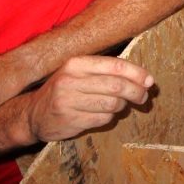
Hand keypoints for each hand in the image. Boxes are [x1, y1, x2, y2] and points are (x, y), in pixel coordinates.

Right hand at [25, 56, 153, 142]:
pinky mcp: (70, 120)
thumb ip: (108, 72)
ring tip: (121, 105)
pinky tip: (105, 114)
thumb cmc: (65, 89)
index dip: (137, 74)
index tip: (150, 81)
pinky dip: (110, 117)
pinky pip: (103, 119)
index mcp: (76, 64)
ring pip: (112, 104)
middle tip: (143, 97)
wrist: (33, 113)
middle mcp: (71, 80)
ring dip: (123, 106)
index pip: (115, 66)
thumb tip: (145, 78)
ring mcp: (68, 101)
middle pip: (117, 86)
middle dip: (137, 92)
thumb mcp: (80, 73)